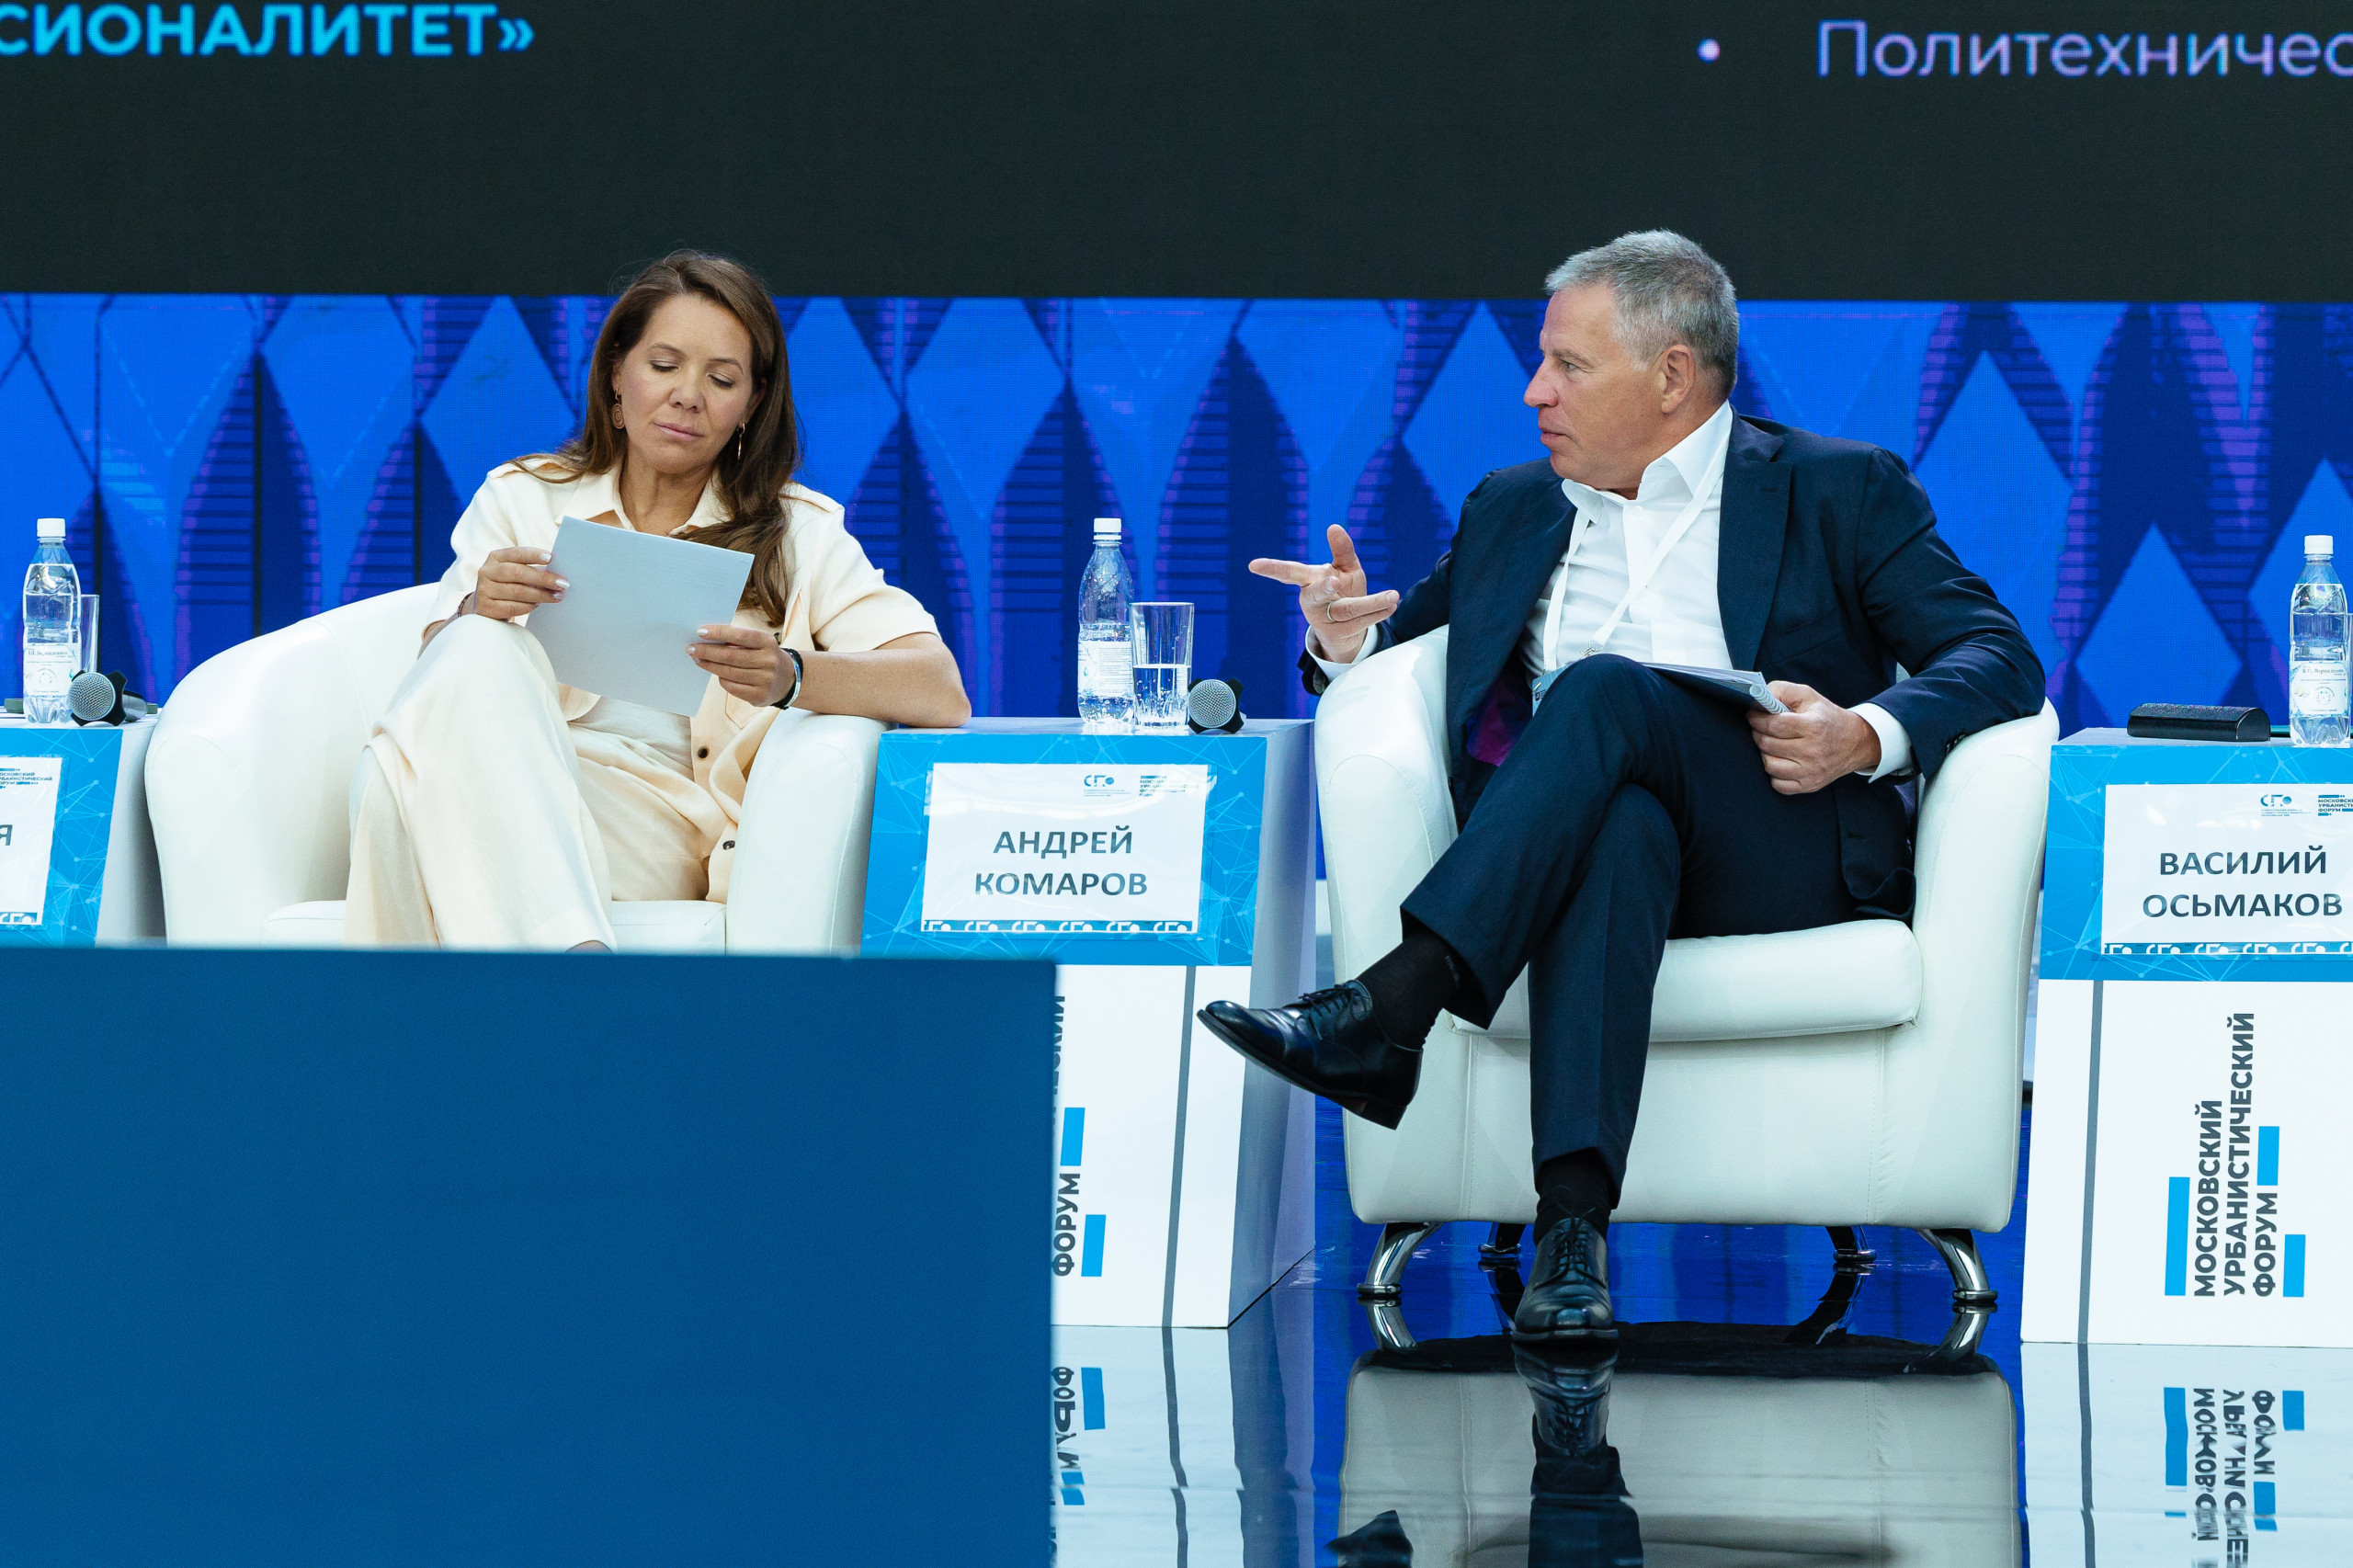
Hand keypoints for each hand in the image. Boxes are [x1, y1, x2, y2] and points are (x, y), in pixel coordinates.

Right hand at [472, 546, 564, 620]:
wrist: (486, 606)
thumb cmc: (508, 586)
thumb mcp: (515, 573)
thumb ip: (531, 569)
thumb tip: (557, 573)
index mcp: (496, 557)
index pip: (516, 553)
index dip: (533, 555)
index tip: (551, 558)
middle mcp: (487, 571)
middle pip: (518, 572)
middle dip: (543, 578)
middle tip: (563, 583)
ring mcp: (484, 589)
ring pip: (517, 591)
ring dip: (540, 594)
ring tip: (556, 596)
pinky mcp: (486, 607)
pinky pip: (512, 607)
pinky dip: (528, 606)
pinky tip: (538, 605)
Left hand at [688, 623, 790, 704]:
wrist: (788, 680)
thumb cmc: (764, 656)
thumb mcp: (759, 643)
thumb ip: (738, 640)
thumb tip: (708, 637)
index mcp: (768, 643)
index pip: (741, 635)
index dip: (720, 633)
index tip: (700, 631)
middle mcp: (769, 661)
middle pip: (731, 656)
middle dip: (708, 651)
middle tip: (691, 649)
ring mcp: (766, 680)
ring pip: (729, 672)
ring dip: (709, 665)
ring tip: (698, 660)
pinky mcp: (760, 696)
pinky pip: (732, 687)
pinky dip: (721, 679)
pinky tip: (715, 673)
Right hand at [1249, 524, 1400, 661]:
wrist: (1347, 627)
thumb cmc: (1344, 590)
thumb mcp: (1345, 567)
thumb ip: (1342, 549)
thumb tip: (1334, 526)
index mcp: (1308, 581)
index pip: (1289, 572)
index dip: (1272, 568)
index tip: (1253, 565)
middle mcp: (1312, 601)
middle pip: (1317, 594)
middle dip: (1325, 587)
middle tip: (1336, 581)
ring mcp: (1325, 619)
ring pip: (1348, 611)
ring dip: (1371, 603)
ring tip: (1392, 596)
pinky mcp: (1340, 633)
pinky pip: (1361, 622)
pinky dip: (1379, 611)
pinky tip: (1392, 604)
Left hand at [1748, 682, 1880, 794]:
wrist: (1854, 742)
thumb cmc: (1825, 717)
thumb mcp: (1807, 695)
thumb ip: (1781, 690)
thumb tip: (1757, 700)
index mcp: (1813, 726)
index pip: (1774, 725)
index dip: (1757, 719)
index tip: (1753, 715)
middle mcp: (1813, 751)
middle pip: (1768, 744)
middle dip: (1758, 734)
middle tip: (1760, 728)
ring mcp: (1811, 771)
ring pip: (1769, 765)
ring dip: (1765, 753)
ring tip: (1771, 744)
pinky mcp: (1809, 785)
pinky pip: (1778, 785)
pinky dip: (1774, 773)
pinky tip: (1780, 760)